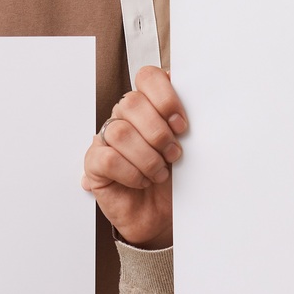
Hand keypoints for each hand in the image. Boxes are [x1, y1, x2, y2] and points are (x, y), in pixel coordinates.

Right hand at [82, 66, 186, 249]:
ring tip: (160, 172)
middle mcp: (124, 118)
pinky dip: (131, 172)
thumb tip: (199, 106)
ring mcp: (106, 140)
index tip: (182, 124)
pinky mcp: (94, 164)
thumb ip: (185, 123)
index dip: (165, 97)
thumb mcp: (189, 148)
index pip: (147, 77)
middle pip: (131, 102)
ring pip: (120, 131)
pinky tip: (142, 181)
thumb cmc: (175, 180)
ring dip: (147, 156)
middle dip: (159, 132)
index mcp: (147, 106)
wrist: (163, 217)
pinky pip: (107, 159)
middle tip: (174, 154)